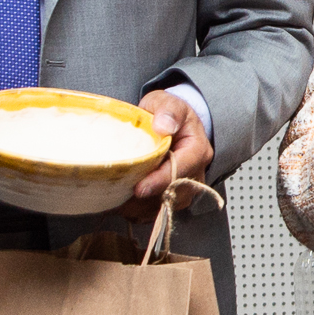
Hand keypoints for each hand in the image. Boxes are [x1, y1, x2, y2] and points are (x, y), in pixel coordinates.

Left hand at [123, 90, 211, 218]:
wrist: (170, 125)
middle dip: (146, 199)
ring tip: (116, 199)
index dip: (159, 181)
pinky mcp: (174, 198)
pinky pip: (158, 212)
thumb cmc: (168, 115)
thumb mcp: (167, 103)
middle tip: (118, 196)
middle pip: (173, 194)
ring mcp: (186, 188)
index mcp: (197, 150)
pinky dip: (138, 211)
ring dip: (140, 207)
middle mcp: (196, 173)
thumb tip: (163, 125)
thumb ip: (167, 110)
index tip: (139, 188)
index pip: (181, 169)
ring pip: (164, 207)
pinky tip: (121, 202)